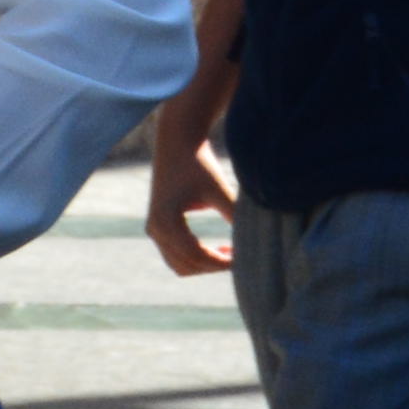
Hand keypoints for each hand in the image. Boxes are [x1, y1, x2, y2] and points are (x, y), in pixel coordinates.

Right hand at [144, 109, 238, 277]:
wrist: (178, 142)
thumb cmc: (199, 163)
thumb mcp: (219, 190)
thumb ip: (234, 215)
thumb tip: (253, 241)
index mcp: (166, 221)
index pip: (195, 256)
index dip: (221, 263)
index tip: (243, 259)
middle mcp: (155, 229)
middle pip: (187, 265)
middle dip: (214, 266)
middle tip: (241, 258)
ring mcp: (154, 230)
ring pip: (180, 264)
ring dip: (205, 264)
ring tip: (232, 254)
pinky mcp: (159, 227)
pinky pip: (177, 255)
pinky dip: (198, 257)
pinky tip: (221, 248)